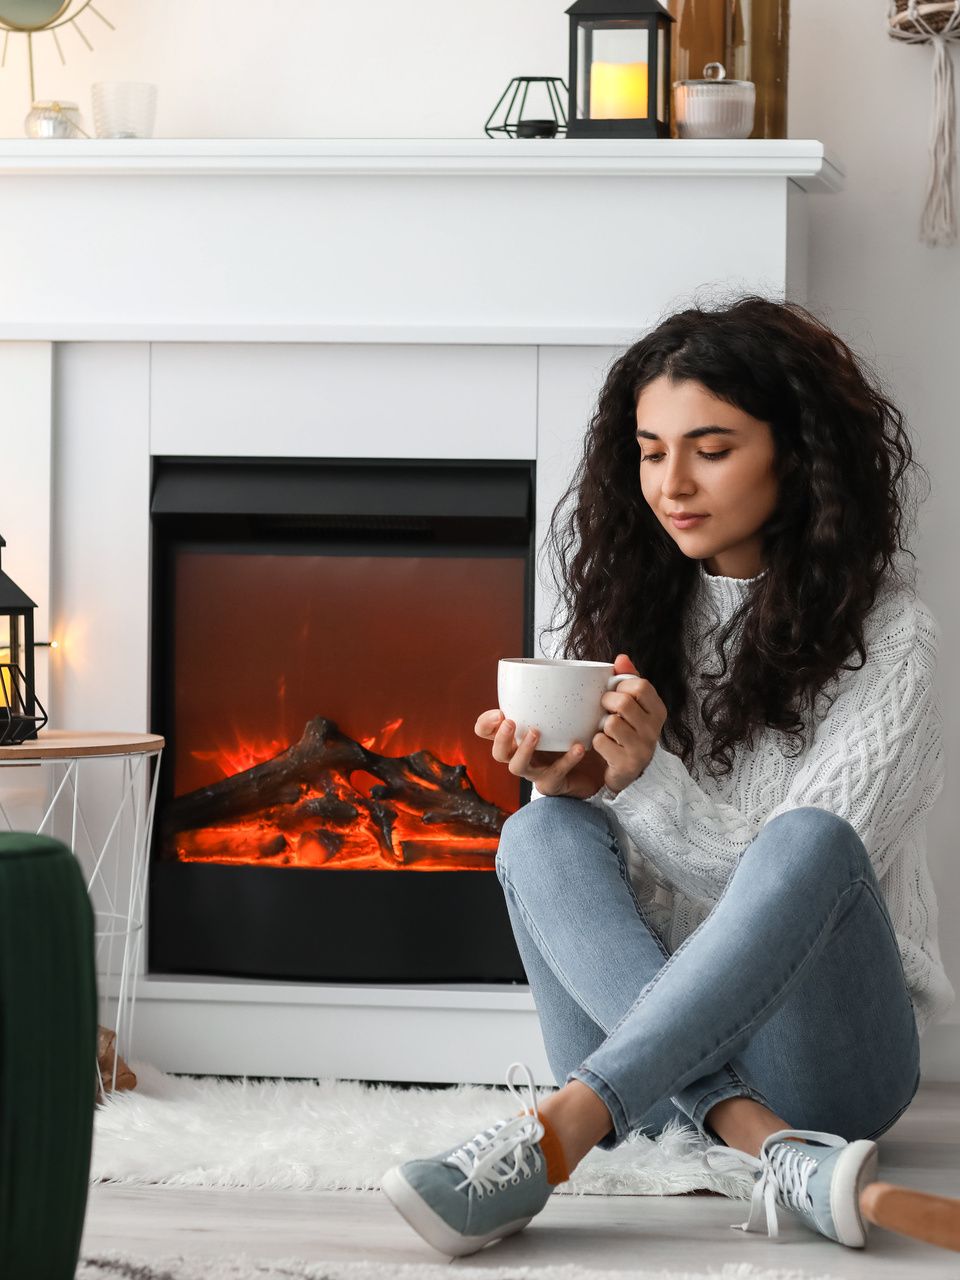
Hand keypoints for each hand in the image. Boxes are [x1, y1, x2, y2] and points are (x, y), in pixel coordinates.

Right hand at [474, 654, 666, 798]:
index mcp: (522, 734)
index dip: (486, 723)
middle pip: (498, 752)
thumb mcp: (585, 707)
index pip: (489, 730)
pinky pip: (554, 776)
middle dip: (500, 737)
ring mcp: (537, 771)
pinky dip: (565, 761)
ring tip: (537, 733)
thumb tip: (619, 659)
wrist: (603, 767)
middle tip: (512, 721)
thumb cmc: (586, 733)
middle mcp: (524, 753)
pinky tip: (578, 747)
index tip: (499, 711)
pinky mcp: (555, 784)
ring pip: (517, 768)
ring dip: (523, 750)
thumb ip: (597, 685)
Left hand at [594, 654, 667, 793]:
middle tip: (605, 708)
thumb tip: (622, 658)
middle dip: (607, 702)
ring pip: (611, 723)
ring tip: (606, 728)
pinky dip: (596, 741)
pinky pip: (601, 742)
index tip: (616, 691)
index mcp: (658, 711)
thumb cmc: (628, 730)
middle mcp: (654, 730)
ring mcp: (643, 749)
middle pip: (624, 702)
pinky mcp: (627, 764)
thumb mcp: (634, 704)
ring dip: (602, 724)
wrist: (627, 770)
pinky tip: (604, 744)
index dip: (622, 685)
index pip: (641, 685)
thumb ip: (629, 679)